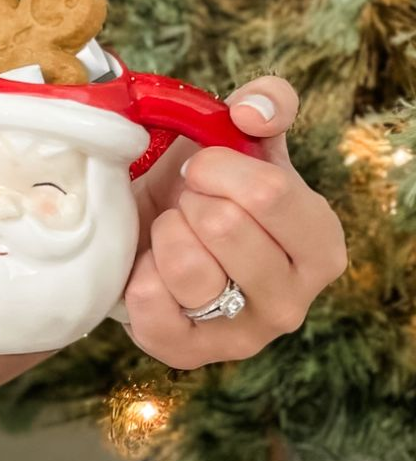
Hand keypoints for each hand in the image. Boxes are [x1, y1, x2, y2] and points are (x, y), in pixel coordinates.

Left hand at [123, 76, 346, 368]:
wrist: (146, 240)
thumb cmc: (202, 194)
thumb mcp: (239, 143)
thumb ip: (265, 107)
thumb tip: (255, 112)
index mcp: (321, 245)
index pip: (269, 194)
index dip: (219, 169)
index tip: (204, 170)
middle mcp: (293, 301)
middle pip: (225, 228)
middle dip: (191, 203)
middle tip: (187, 207)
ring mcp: (242, 336)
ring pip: (188, 268)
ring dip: (166, 236)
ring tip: (171, 235)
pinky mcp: (186, 354)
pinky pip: (150, 302)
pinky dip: (138, 274)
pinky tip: (149, 268)